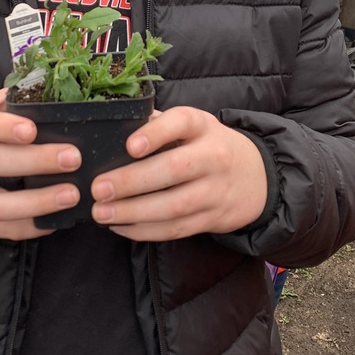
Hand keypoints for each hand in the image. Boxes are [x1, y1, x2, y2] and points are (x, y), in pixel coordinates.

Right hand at [0, 89, 80, 239]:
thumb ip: (0, 104)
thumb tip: (43, 86)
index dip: (2, 126)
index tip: (31, 128)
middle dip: (36, 160)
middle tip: (72, 157)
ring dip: (38, 202)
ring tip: (72, 194)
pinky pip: (0, 230)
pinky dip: (29, 228)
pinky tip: (57, 221)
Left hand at [90, 107, 267, 240]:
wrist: (255, 176)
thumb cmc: (207, 145)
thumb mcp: (192, 125)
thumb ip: (157, 124)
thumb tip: (112, 129)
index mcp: (202, 126)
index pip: (181, 123)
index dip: (156, 133)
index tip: (129, 146)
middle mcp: (213, 157)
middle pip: (174, 169)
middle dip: (132, 181)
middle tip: (98, 188)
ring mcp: (215, 191)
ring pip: (174, 206)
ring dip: (133, 212)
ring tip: (101, 212)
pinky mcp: (212, 219)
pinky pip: (176, 229)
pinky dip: (144, 231)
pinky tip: (118, 226)